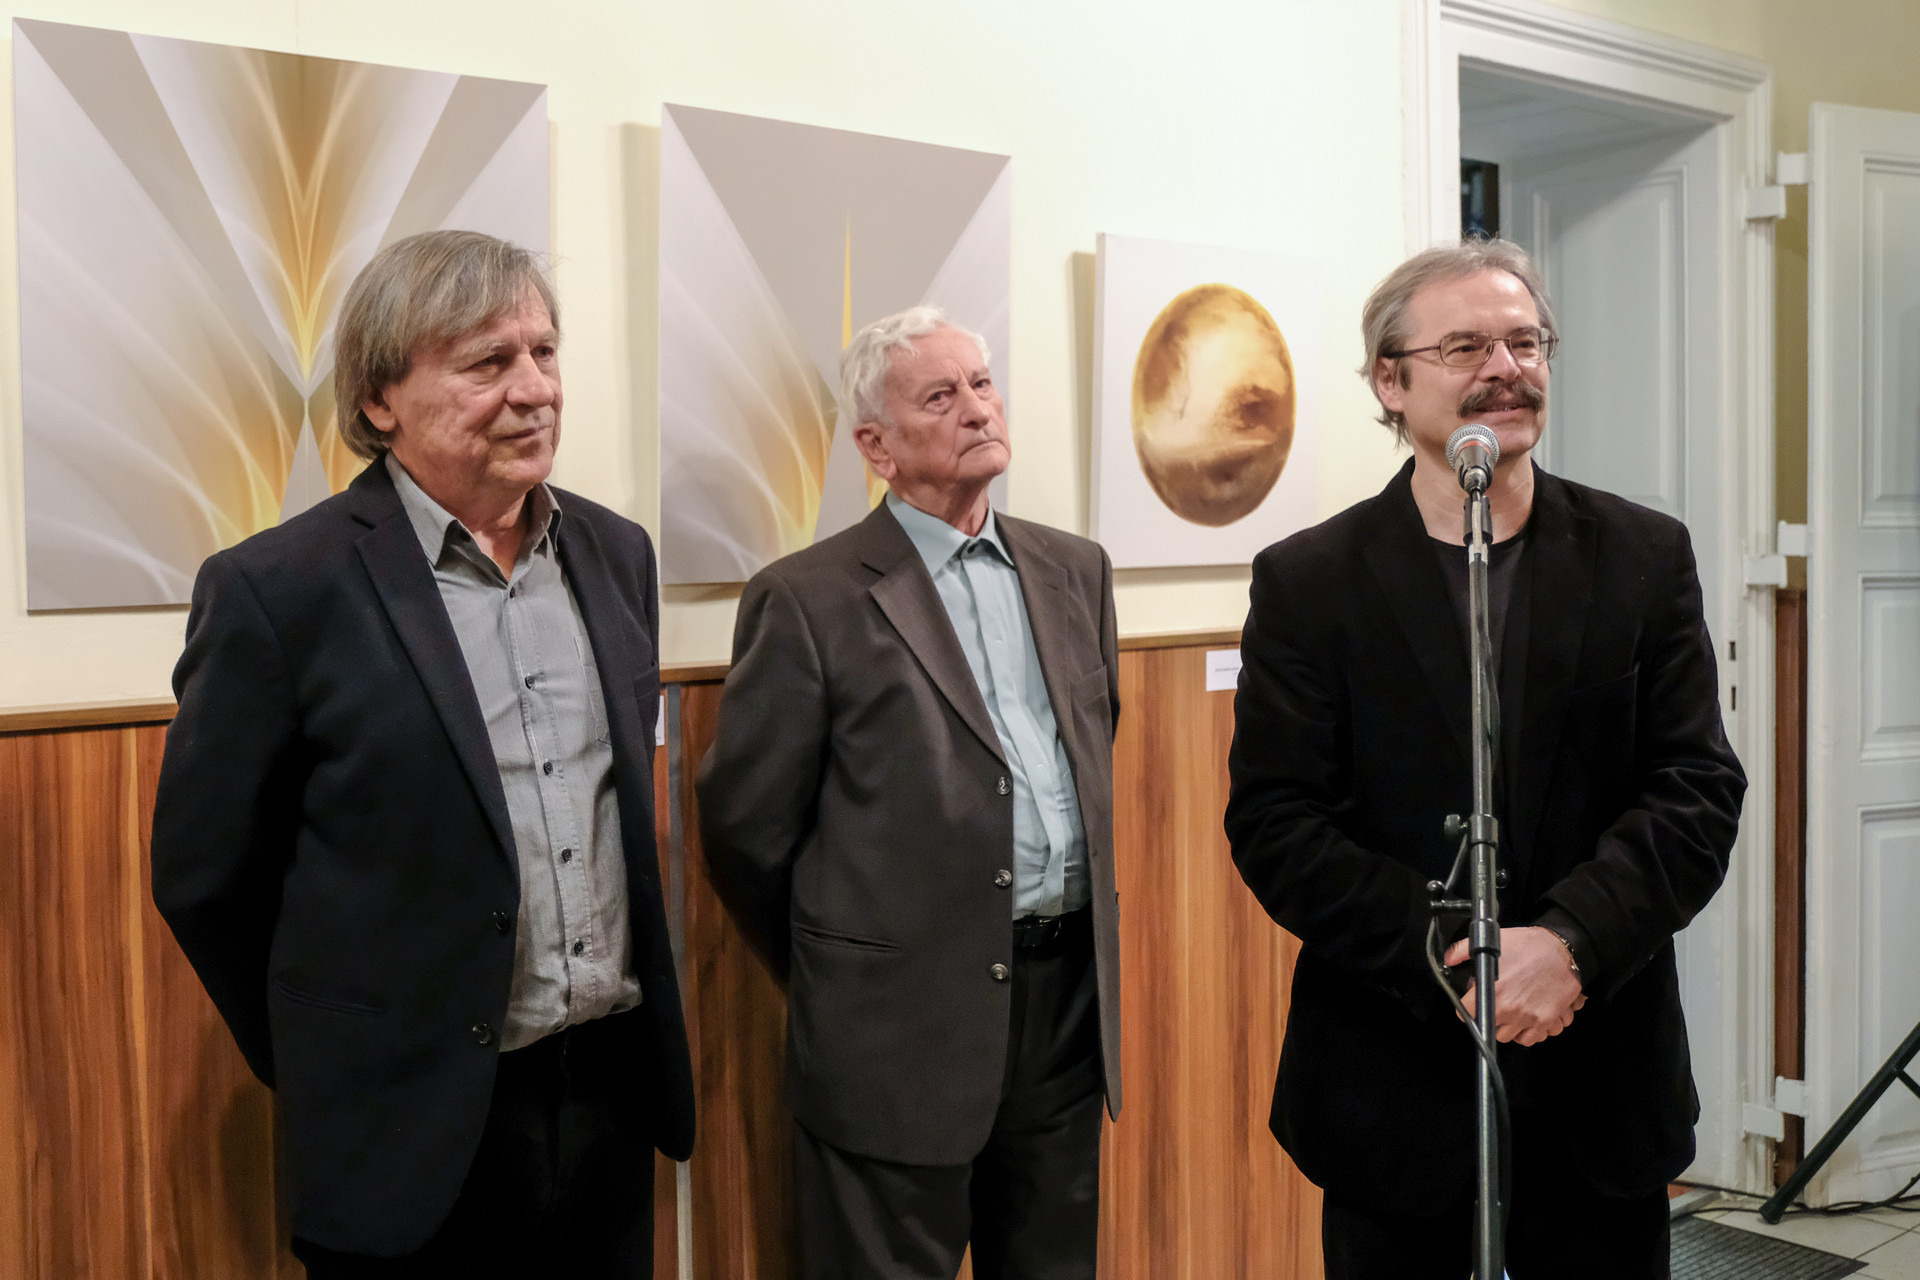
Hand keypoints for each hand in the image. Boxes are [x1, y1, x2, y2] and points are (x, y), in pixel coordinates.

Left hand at [1443, 926, 1586, 1045]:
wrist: (1564, 951)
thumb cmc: (1529, 945)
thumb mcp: (1493, 941)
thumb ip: (1464, 950)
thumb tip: (1449, 960)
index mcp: (1493, 990)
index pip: (1467, 1012)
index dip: (1468, 1006)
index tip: (1473, 1002)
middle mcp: (1509, 1008)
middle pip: (1488, 1027)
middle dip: (1489, 1017)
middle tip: (1495, 1005)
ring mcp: (1528, 1017)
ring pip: (1507, 1036)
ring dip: (1507, 1026)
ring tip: (1510, 1012)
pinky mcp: (1545, 1021)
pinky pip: (1529, 1039)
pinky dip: (1526, 1033)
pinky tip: (1525, 1020)